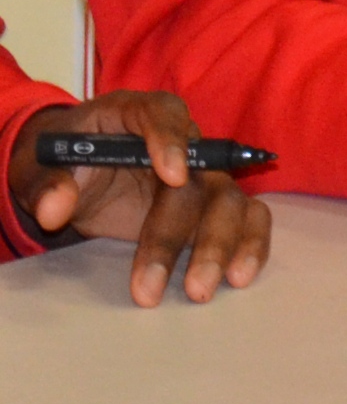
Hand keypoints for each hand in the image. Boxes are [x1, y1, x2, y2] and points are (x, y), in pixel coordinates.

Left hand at [9, 94, 271, 308]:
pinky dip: (249, 245)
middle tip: (183, 279)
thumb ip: (48, 184)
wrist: (73, 179)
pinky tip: (238, 278)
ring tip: (200, 289)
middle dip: (189, 229)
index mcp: (136, 114)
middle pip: (202, 173)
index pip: (165, 114)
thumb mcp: (40, 168)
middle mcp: (181, 142)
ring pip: (230, 202)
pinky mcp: (211, 206)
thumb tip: (54, 209)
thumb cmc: (61, 164)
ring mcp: (201, 176)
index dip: (172, 141)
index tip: (173, 177)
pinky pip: (247, 219)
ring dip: (220, 246)